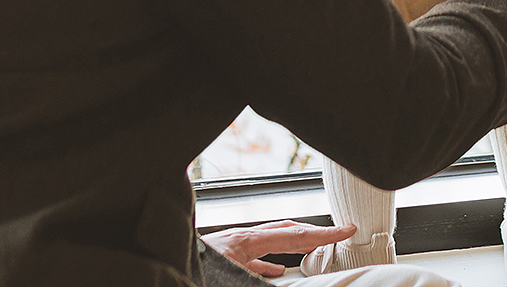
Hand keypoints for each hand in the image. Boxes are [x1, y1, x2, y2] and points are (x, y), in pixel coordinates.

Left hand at [203, 220, 357, 277]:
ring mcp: (231, 248)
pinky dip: (272, 261)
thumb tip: (284, 276)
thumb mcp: (230, 275)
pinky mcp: (223, 259)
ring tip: (315, 249)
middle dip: (313, 232)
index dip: (323, 233)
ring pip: (270, 243)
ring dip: (294, 245)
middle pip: (284, 230)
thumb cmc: (192, 269)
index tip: (346, 229)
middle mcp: (239, 239)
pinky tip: (277, 271)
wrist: (159, 264)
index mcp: (243, 240)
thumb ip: (260, 274)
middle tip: (337, 234)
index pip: (292, 234)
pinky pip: (255, 257)